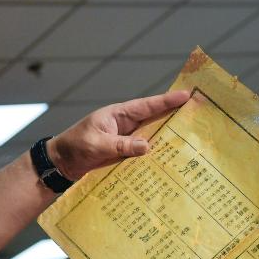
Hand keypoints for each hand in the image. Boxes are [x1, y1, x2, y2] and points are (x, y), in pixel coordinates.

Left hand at [48, 90, 190, 180]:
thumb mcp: (97, 144)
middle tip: (198, 117)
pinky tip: (168, 163)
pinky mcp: (123, 155)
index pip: (147, 106)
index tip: (186, 95)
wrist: (60, 163)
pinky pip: (142, 155)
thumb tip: (148, 146)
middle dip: (175, 118)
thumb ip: (121, 145)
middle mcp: (125, 126)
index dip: (167, 101)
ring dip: (167, 141)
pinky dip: (154, 158)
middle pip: (154, 120)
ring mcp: (125, 141)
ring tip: (190, 142)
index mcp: (118, 115)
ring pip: (151, 138)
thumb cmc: (74, 147)